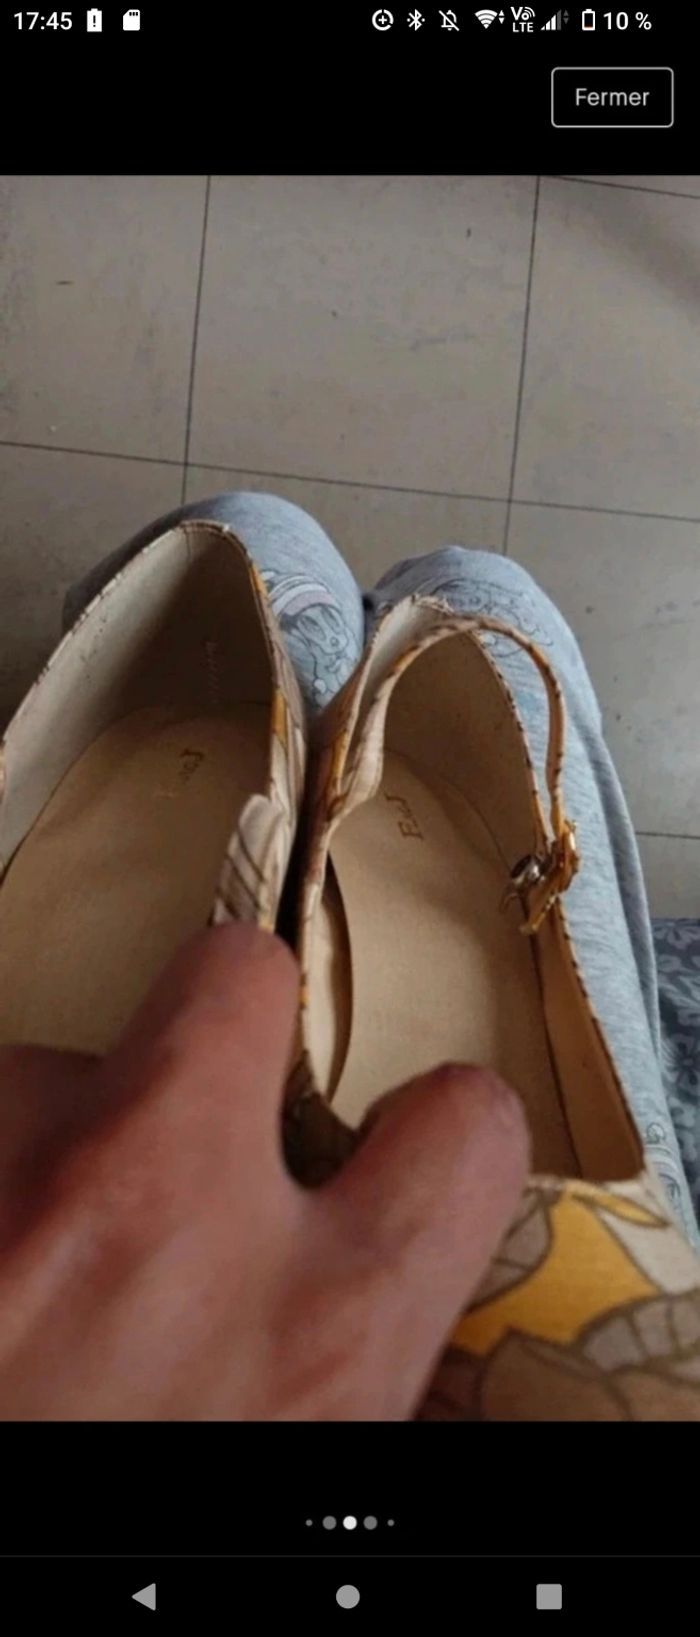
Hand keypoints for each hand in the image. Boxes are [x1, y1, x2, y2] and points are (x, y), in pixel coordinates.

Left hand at [0, 925, 527, 1418]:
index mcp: (321, 1347)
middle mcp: (164, 1235)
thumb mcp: (314, 1465)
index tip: (402, 1148)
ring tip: (39, 1261)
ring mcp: (9, 1191)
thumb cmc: (126, 1559)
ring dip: (59, 1144)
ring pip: (53, 1068)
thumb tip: (385, 1295)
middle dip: (225, 1022)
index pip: (462, 1132)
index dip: (435, 1134)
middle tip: (198, 1129)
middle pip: (234, 978)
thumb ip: (357, 1357)